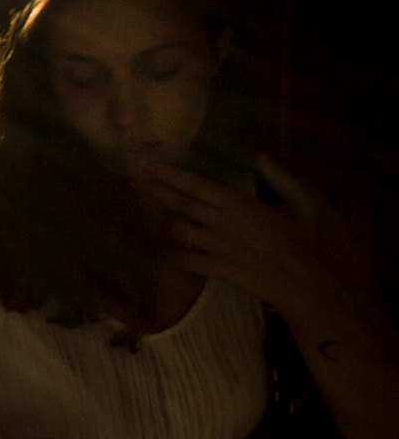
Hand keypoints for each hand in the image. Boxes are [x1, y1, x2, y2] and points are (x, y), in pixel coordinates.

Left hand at [142, 156, 369, 313]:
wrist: (305, 282)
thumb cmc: (306, 241)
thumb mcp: (303, 203)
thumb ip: (281, 177)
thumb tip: (261, 156)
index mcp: (240, 203)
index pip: (196, 184)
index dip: (170, 174)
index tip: (149, 166)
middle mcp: (221, 222)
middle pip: (180, 203)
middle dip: (154, 191)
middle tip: (133, 182)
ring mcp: (216, 246)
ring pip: (179, 230)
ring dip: (169, 223)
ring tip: (161, 218)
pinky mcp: (216, 268)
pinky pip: (184, 260)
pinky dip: (172, 256)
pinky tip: (165, 253)